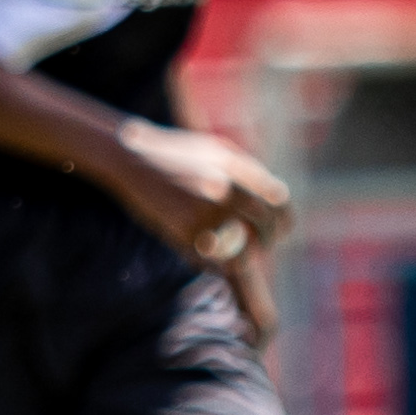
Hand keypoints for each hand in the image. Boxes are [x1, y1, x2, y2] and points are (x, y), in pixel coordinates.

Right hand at [103, 122, 292, 270]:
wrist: (132, 160)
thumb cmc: (174, 154)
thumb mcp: (213, 149)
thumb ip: (244, 168)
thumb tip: (272, 194)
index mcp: (235, 167)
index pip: (277, 199)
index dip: (283, 219)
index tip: (280, 230)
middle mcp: (226, 189)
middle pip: (264, 225)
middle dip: (267, 241)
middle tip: (260, 248)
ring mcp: (206, 213)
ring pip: (241, 250)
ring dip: (244, 258)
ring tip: (238, 259)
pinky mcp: (187, 232)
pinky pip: (213, 259)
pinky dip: (216, 265)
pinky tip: (213, 262)